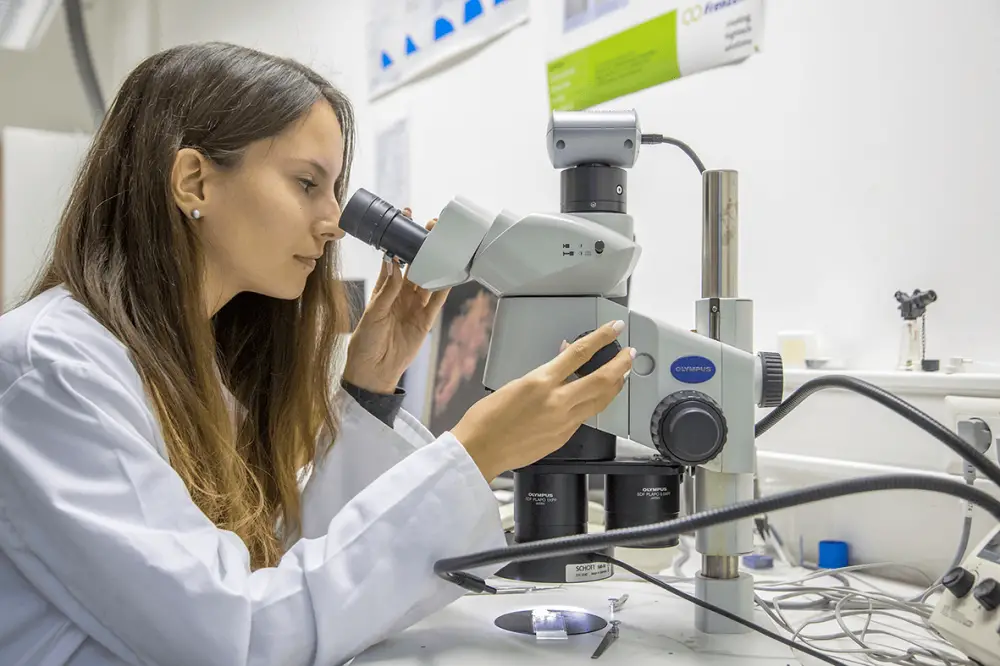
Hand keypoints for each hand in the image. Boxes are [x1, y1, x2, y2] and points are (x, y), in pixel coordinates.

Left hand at [343, 209, 447, 393]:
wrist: (373, 372)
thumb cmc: (365, 344)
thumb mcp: (373, 314)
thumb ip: (387, 290)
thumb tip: (395, 264)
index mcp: (385, 290)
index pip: (394, 258)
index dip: (399, 239)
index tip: (405, 219)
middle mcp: (401, 295)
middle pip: (415, 265)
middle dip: (422, 246)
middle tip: (430, 226)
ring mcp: (415, 307)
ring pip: (428, 279)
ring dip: (435, 262)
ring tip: (443, 243)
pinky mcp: (425, 321)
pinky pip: (437, 300)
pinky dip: (444, 286)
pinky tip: (451, 272)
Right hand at [452, 320, 633, 481]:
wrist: (480, 450)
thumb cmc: (487, 418)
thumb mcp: (514, 384)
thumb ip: (542, 373)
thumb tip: (560, 361)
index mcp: (540, 382)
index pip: (579, 353)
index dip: (601, 338)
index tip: (614, 328)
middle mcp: (556, 401)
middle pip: (602, 379)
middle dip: (621, 363)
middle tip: (629, 353)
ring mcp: (563, 422)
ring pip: (601, 400)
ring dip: (616, 385)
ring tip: (622, 374)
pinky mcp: (564, 436)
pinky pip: (586, 416)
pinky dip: (594, 403)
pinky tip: (596, 399)